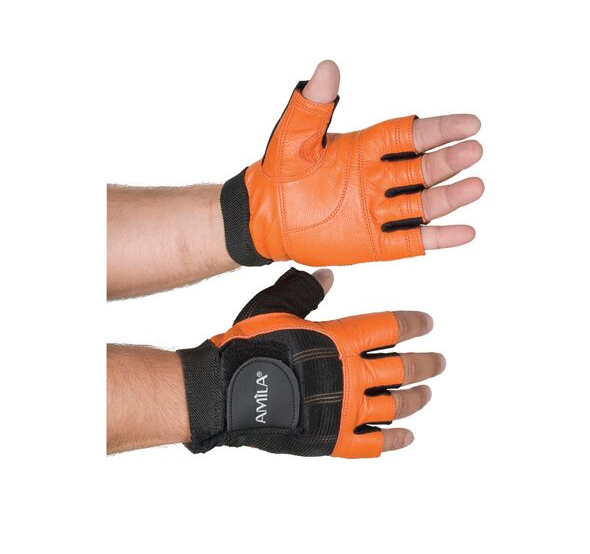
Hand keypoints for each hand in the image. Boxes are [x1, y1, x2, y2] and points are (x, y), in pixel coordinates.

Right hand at [179, 268, 444, 457]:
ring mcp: (344, 409)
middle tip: (440, 362)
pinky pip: (372, 444)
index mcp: (340, 338)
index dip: (413, 324)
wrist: (226, 392)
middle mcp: (351, 374)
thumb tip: (328, 276)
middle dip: (426, 364)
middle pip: (402, 368)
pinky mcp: (332, 439)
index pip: (390, 327)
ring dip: (415, 399)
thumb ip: (305, 290)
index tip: (428, 323)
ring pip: (394, 405)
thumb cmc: (249, 345)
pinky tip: (407, 436)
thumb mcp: (275, 307)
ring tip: (428, 394)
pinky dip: (393, 441)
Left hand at [220, 60, 483, 265]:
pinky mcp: (375, 242)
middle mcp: (379, 179)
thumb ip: (312, 108)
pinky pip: (410, 241)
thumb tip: (326, 67)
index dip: (439, 129)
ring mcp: (379, 211)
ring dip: (449, 197)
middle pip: (422, 169)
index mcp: (366, 150)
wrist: (264, 218)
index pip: (410, 135)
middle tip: (472, 152)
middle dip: (448, 161)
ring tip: (475, 186)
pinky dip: (437, 238)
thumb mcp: (293, 139)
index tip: (470, 123)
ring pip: (422, 204)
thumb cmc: (279, 174)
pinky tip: (465, 232)